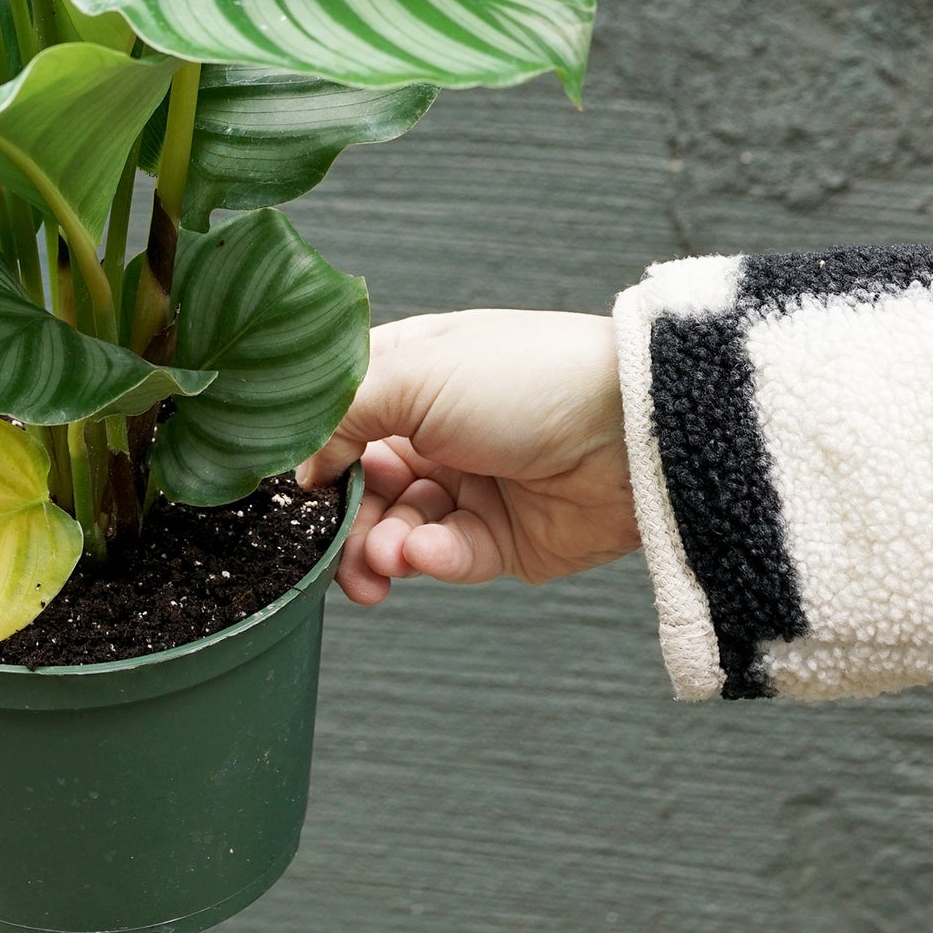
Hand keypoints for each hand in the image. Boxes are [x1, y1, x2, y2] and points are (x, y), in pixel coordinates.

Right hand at [297, 310, 636, 602]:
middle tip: (335, 545)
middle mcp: (432, 428)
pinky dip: (431, 558)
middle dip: (345, 519)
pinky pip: (447, 557)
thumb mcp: (415, 374)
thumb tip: (300, 465)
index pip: (338, 417)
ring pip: (396, 528)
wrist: (633, 431)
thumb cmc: (529, 377)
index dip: (316, 452)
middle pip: (361, 485)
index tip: (299, 485)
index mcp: (410, 374)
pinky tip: (427, 553)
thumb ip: (340, 414)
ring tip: (387, 556)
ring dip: (382, 546)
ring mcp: (468, 483)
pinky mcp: (502, 538)